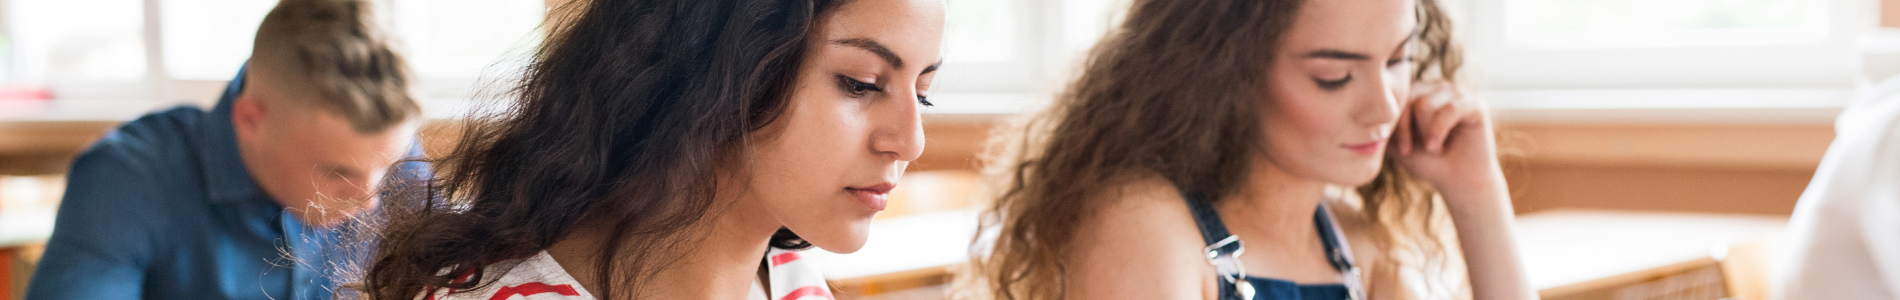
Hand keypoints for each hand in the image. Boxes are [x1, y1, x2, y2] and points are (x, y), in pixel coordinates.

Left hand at [1390, 80, 1502, 195]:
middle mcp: (1437, 87)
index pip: (1396, 95)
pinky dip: (1439, 130)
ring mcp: (1457, 93)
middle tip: (1409, 150)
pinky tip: (1437, 146)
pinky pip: (1451, 108)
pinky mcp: (1476, 103)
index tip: (1397, 148)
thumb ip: (1382, 126)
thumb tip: (1361, 114)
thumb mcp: (1396, 143)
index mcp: (1418, 92)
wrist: (1457, 180)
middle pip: (1409, 96)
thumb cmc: (1427, 161)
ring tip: (1431, 148)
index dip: (1393, 123)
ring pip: (1426, 103)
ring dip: (1424, 132)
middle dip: (1405, 127)